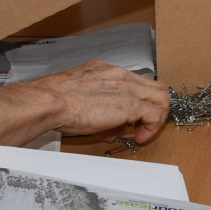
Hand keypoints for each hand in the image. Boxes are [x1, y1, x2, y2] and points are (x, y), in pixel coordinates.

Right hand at [16, 61, 168, 142]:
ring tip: (144, 132)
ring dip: (157, 118)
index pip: (136, 83)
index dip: (139, 102)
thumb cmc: (56, 101)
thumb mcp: (81, 99)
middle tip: (144, 126)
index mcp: (106, 71)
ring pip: (161, 97)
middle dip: (154, 109)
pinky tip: (140, 138)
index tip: (132, 118)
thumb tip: (110, 128)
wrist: (49, 101)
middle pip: (154, 87)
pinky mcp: (129, 103)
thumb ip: (99, 110)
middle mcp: (119, 75)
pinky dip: (152, 128)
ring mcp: (126, 87)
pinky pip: (154, 115)